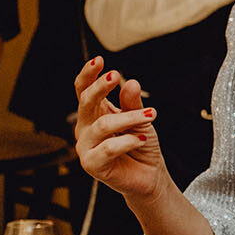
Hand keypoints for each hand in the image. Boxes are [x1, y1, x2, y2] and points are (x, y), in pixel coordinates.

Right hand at [73, 57, 169, 202]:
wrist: (148, 175)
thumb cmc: (140, 143)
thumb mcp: (141, 118)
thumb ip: (133, 103)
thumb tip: (131, 83)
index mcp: (94, 114)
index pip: (83, 91)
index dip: (88, 75)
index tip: (99, 60)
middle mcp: (86, 129)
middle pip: (86, 103)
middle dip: (100, 87)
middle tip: (116, 76)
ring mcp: (86, 147)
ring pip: (103, 125)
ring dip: (129, 117)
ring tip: (150, 115)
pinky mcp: (92, 165)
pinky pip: (109, 148)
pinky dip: (129, 140)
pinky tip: (142, 138)